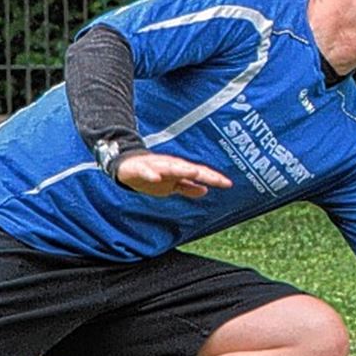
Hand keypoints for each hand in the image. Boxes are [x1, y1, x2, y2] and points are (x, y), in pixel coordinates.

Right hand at [115, 152, 231, 198]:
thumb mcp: (172, 185)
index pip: (200, 174)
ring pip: (170, 167)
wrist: (126, 166)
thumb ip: (188, 187)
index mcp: (179, 170)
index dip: (213, 178)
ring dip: (181, 169)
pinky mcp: (140, 167)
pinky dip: (151, 173)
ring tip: (193, 172)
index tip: (228, 184)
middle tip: (216, 178)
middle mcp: (170, 165)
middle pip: (189, 169)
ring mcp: (155, 165)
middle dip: (202, 173)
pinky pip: (146, 171)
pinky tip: (156, 178)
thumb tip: (205, 190)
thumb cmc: (153, 174)